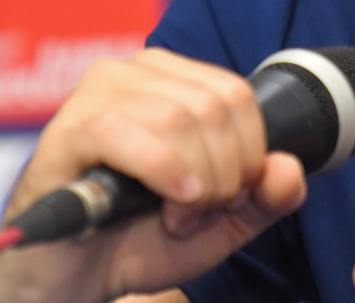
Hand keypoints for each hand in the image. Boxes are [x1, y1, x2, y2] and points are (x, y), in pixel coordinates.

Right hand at [0, 48, 305, 302]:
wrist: (68, 282)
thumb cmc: (138, 240)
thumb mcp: (221, 223)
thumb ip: (266, 198)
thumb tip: (288, 166)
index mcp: (172, 79)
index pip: (237, 95)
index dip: (248, 156)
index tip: (227, 199)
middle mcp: (133, 73)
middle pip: (215, 106)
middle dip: (223, 174)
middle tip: (195, 214)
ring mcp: (95, 95)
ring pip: (179, 117)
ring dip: (193, 183)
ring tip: (172, 217)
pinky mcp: (66, 132)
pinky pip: (125, 133)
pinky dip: (162, 171)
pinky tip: (168, 201)